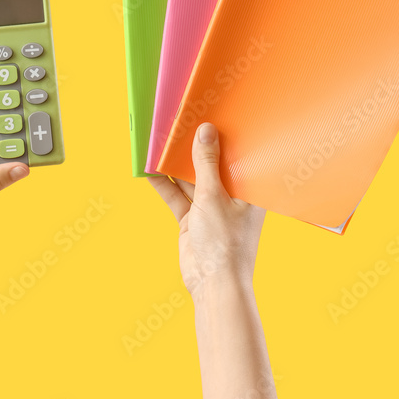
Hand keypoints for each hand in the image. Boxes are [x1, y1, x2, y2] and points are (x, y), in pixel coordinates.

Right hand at [149, 123, 265, 297]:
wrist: (213, 284)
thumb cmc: (226, 242)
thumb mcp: (214, 196)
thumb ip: (206, 164)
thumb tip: (205, 131)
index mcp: (249, 189)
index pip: (236, 155)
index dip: (222, 136)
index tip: (208, 114)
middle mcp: (231, 196)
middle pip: (209, 165)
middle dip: (192, 147)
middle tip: (177, 123)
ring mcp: (209, 208)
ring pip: (189, 180)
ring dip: (174, 165)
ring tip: (158, 141)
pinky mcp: (191, 220)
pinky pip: (176, 197)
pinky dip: (163, 185)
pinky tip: (149, 170)